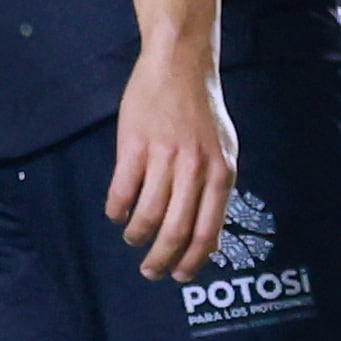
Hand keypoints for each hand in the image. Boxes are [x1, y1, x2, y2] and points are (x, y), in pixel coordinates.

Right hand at [105, 33, 237, 280]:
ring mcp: (163, 157)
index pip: (208, 231)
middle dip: (161, 258)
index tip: (179, 277)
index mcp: (221, 173)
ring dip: (137, 235)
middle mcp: (195, 169)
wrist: (181, 64)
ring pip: (147, 214)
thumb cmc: (202, 111)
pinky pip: (122, 190)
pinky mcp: (134, 145)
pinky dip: (117, 210)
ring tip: (134, 238)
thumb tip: (213, 241)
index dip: (192, 261)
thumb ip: (217, 193)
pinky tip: (117, 214)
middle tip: (150, 271)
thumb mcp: (223, 151)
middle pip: (176, 230)